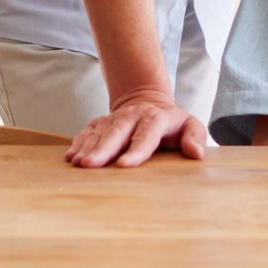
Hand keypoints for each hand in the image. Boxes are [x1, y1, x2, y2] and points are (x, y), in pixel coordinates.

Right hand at [66, 86, 209, 167]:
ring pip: (99, 132)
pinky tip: (71, 157)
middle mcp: (132, 117)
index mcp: (155, 119)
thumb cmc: (171, 123)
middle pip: (116, 132)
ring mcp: (114, 119)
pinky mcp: (101, 123)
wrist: (147, 101)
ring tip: (77, 164)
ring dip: (87, 148)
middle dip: (102, 149)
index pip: (146, 135)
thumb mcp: (190, 126)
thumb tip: (196, 153)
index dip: (136, 150)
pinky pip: (87, 132)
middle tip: (90, 165)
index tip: (124, 165)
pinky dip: (78, 143)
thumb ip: (196, 137)